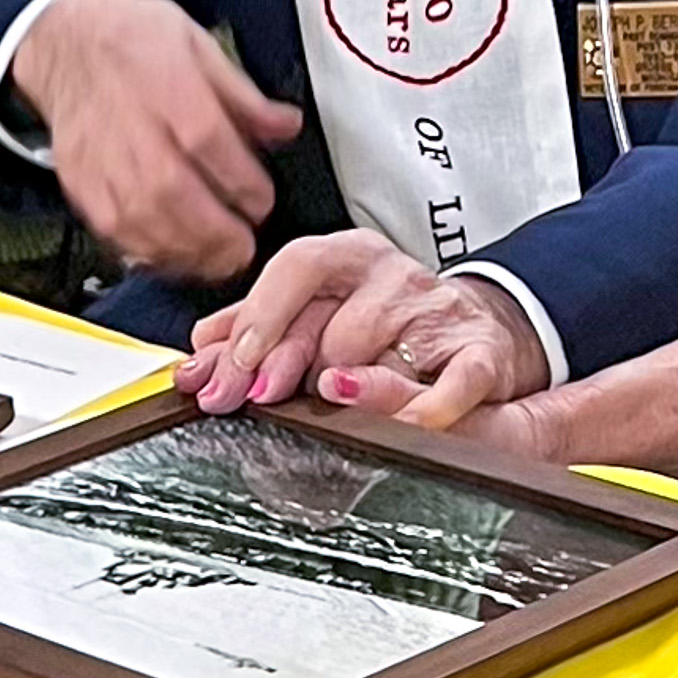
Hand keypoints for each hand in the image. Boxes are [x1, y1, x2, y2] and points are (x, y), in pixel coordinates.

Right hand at [14, 0, 300, 281]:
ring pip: (139, 217)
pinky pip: (110, 227)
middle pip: (171, 189)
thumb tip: (286, 126)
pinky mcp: (80, 182)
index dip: (239, 179)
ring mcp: (99, 158)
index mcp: (167, 86)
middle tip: (246, 248)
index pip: (206, 139)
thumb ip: (244, 96)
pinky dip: (145, 251)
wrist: (68, 43)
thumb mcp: (201, 47)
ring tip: (217, 261)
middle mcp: (130, 127)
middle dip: (214, 230)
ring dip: (183, 250)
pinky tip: (174, 257)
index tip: (263, 201)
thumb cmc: (136, 41)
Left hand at [174, 229, 552, 428]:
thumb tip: (199, 353)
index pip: (299, 266)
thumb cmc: (385, 319)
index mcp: (351, 257)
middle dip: (286, 367)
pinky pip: (453, 382)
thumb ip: (257, 325)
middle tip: (259, 398)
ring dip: (345, 388)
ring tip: (332, 398)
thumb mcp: (319, 307)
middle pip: (329, 318)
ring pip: (377, 351)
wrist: (474, 326)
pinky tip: (402, 420)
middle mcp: (395, 276)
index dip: (258, 318)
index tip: (225, 367)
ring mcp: (437, 312)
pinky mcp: (478, 351)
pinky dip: (425, 407)